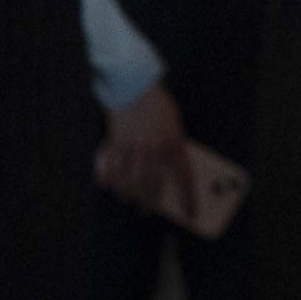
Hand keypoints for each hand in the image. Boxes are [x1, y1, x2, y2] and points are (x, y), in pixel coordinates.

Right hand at [94, 83, 196, 217]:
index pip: (184, 178)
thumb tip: (171, 168)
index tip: (191, 214)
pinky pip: (112, 169)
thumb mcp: (174, 123)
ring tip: (128, 200)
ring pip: (131, 182)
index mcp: (174, 144)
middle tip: (147, 211)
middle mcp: (155, 150)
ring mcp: (134, 148)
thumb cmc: (158, 103)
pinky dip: (110, 180)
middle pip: (153, 186)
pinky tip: (109, 186)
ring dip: (129, 194)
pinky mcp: (116, 143)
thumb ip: (173, 145)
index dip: (188, 199)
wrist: (134, 85)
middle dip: (150, 202)